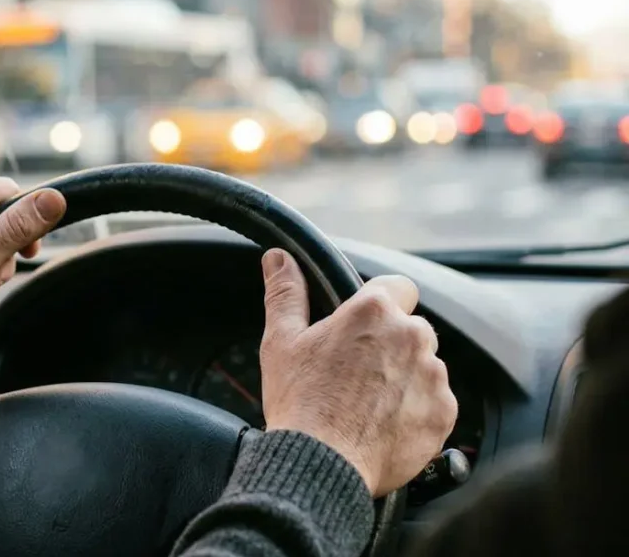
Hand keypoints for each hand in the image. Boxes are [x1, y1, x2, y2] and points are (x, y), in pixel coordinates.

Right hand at [258, 248, 457, 497]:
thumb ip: (286, 293)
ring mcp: (433, 376)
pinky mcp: (444, 413)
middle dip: (390, 344)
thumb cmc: (299, 402)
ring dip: (405, 377)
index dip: (380, 303)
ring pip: (425, 365)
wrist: (320, 464)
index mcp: (373, 312)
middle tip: (356, 373)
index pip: (397, 286)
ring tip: (368, 404)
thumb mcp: (281, 341)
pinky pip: (436, 402)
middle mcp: (411, 336)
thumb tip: (278, 257)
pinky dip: (416, 411)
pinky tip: (383, 424)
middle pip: (411, 328)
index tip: (363, 326)